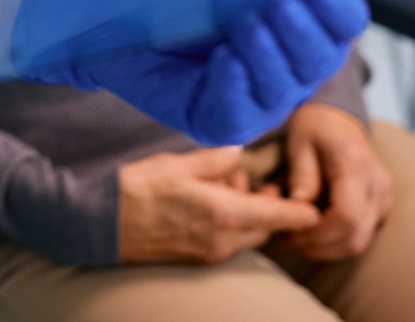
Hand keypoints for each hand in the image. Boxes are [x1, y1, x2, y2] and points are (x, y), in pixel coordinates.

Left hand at [68, 0, 369, 146]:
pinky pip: (241, 113)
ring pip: (286, 88)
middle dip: (303, 31)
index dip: (332, 1)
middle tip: (272, 4)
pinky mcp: (214, 122)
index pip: (345, 21)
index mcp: (298, 29)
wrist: (110, 13)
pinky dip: (238, 83)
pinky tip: (224, 60)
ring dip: (270, 55)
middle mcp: (284, 70)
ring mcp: (253, 101)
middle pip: (324, 58)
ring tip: (244, 26)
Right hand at [117, 147, 321, 264]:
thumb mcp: (178, 163)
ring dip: (246, 215)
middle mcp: (222, 241)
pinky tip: (207, 205)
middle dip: (267, 207)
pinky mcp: (196, 261)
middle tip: (245, 180)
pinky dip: (230, 226)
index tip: (315, 203)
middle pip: (267, 229)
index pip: (281, 217)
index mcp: (224, 215)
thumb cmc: (136, 190)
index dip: (302, 211)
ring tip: (220, 187)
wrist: (100, 224)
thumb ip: (216, 159)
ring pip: (247, 236)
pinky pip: (228, 243)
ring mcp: (209, 255)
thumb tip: (239, 153)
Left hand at [281, 104, 392, 260]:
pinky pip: (361, 235)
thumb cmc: (315, 128)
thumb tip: (299, 210)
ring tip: (296, 240)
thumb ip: (301, 176)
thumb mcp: (299, 144)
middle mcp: (378, 185)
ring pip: (359, 242)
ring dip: (326, 249)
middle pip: (354, 237)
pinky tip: (313, 234)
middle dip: (318, 247)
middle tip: (287, 241)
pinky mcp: (383, 206)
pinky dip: (336, 241)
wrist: (339, 119)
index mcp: (357, 165)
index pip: (345, 217)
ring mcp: (385, 197)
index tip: (290, 233)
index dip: (317, 234)